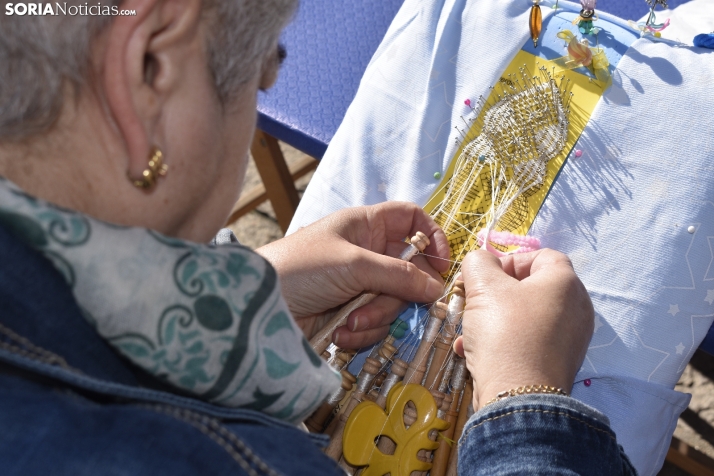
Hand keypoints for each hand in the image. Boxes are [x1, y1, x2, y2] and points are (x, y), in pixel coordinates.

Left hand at [256, 202, 449, 347]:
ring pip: (396, 302)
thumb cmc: (301, 268)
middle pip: (410, 270)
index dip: (431, 237)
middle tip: (382, 303)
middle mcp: (368, 253)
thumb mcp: (353, 264)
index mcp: (367, 225)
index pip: (411, 220)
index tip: (442, 264)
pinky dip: (363, 333)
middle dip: (398, 293)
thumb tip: (436, 287)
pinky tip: (341, 332)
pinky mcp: (352, 314)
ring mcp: (361, 285)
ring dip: (376, 317)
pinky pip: (378, 325)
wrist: (259, 308)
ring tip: (350, 321)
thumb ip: (399, 274)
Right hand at [453, 249, 593, 409]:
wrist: (518, 397)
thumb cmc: (504, 332)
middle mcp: (577, 309)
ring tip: (469, 332)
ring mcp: (571, 339)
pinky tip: (473, 353)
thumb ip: (478, 262)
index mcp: (566, 283)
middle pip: (532, 288)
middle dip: (496, 293)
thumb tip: (482, 261)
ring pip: (526, 317)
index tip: (485, 276)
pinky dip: (504, 342)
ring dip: (493, 319)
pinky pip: (529, 342)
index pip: (542, 256)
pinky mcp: (559, 364)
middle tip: (474, 303)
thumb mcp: (483, 286)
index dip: (510, 260)